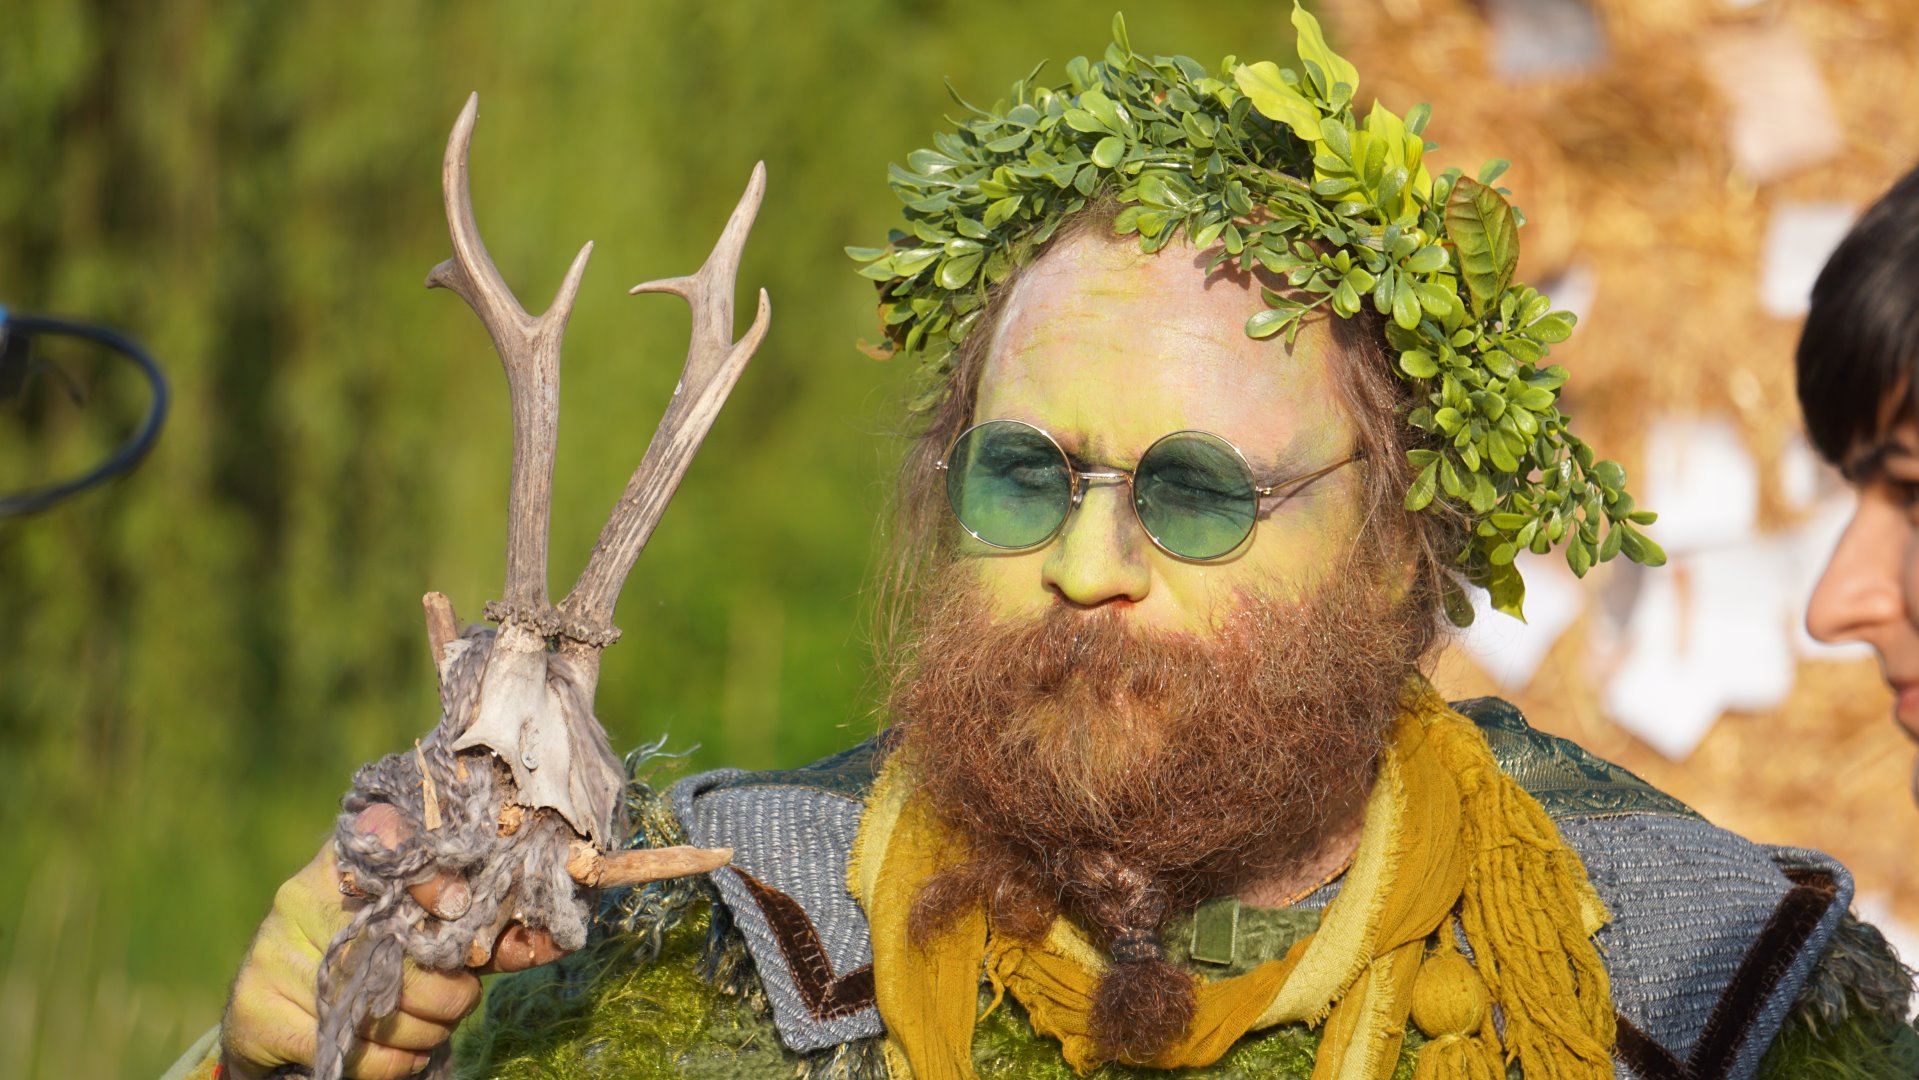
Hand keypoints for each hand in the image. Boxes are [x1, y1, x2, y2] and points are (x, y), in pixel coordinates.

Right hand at [219, 803, 564, 1079]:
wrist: (273, 1016)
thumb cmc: (371, 961)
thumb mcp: (424, 931)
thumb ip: (484, 929)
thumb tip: (560, 937)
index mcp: (347, 858)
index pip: (393, 837)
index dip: (439, 877)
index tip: (463, 905)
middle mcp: (303, 893)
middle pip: (408, 949)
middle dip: (452, 991)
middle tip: (457, 998)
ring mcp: (272, 949)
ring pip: (388, 1009)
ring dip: (425, 1032)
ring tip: (424, 1026)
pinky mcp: (255, 1007)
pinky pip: (355, 1052)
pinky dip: (392, 1065)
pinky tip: (392, 1053)